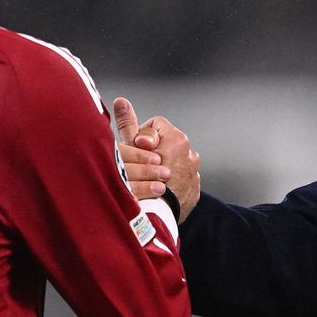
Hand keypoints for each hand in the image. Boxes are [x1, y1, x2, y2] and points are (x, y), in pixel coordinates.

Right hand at [113, 97, 200, 222]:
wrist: (155, 215)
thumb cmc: (139, 179)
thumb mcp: (129, 148)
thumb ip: (127, 123)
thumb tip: (122, 101)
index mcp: (177, 139)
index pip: (155, 125)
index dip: (141, 137)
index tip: (136, 150)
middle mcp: (190, 153)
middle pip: (166, 145)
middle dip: (153, 153)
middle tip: (141, 165)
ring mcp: (194, 172)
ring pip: (174, 163)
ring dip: (163, 168)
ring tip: (149, 180)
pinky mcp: (194, 190)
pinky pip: (181, 181)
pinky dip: (171, 184)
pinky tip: (158, 191)